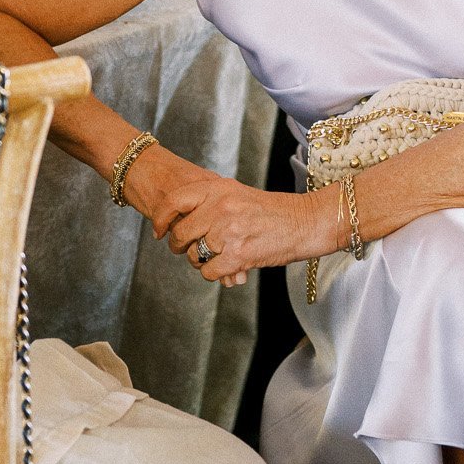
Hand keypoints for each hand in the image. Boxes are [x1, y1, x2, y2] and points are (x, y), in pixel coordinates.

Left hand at [134, 157, 327, 285]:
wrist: (304, 222)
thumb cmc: (271, 211)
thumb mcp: (237, 194)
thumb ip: (208, 202)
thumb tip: (176, 220)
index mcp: (218, 189)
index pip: (174, 201)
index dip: (160, 219)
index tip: (158, 230)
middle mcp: (220, 207)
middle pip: (180, 233)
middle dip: (181, 246)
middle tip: (189, 249)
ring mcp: (229, 231)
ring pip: (194, 256)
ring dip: (200, 262)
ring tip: (216, 257)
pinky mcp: (239, 255)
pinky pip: (209, 272)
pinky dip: (214, 274)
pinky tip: (226, 268)